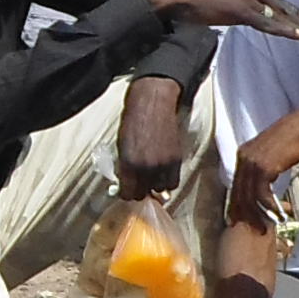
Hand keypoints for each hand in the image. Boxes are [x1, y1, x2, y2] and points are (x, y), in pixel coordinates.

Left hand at [116, 78, 188, 198]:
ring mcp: (163, 164)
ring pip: (160, 190)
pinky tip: (162, 173)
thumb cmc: (134, 119)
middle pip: (143, 194)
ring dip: (155, 187)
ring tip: (151, 179)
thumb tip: (126, 180)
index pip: (128, 193)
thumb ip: (124, 165)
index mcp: (128, 163)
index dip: (127, 193)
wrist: (153, 103)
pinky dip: (167, 180)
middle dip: (140, 191)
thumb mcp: (122, 144)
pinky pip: (173, 181)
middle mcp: (146, 166)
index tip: (127, 191)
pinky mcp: (176, 160)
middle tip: (139, 186)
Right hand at [141, 0, 298, 43]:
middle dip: (296, 16)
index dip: (284, 7)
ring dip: (296, 27)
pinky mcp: (241, 9)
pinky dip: (286, 30)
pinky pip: (269, 23)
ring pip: (277, 14)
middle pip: (277, 3)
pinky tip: (298, 36)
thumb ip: (226, 0)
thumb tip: (230, 12)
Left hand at [227, 106, 298, 227]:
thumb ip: (263, 164)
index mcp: (243, 153)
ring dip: (258, 214)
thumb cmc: (294, 139)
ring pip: (248, 196)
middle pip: (238, 192)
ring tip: (266, 226)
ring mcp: (252, 162)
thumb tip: (264, 178)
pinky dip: (269, 207)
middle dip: (244, 213)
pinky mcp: (264, 167)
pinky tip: (278, 214)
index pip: (236, 184)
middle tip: (252, 229)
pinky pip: (261, 194)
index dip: (237, 203)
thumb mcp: (272, 152)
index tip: (239, 218)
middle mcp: (243, 157)